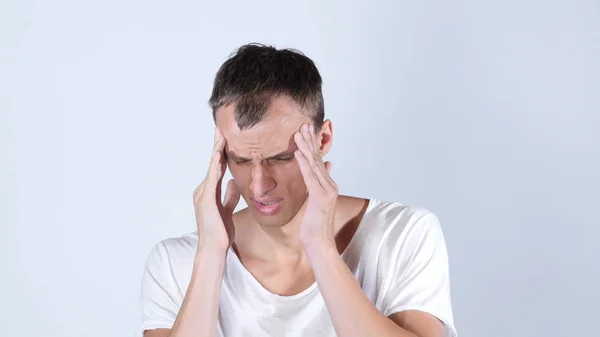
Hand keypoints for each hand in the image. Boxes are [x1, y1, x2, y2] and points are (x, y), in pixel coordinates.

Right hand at [193, 127, 240, 253]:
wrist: (213, 249)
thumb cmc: (220, 233)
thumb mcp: (227, 210)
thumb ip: (229, 196)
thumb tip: (234, 183)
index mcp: (209, 192)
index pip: (218, 167)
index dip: (222, 152)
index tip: (227, 137)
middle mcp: (204, 190)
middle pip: (213, 163)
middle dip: (218, 145)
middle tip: (221, 127)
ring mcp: (203, 194)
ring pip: (212, 167)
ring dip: (216, 150)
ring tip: (220, 134)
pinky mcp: (206, 200)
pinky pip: (212, 178)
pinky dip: (215, 165)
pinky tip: (219, 154)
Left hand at [294, 123, 338, 248]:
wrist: (319, 243)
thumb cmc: (315, 225)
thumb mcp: (316, 201)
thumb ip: (320, 184)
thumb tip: (327, 166)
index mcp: (327, 185)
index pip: (319, 162)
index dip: (312, 146)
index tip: (306, 131)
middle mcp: (329, 185)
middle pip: (318, 159)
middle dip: (310, 141)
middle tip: (304, 124)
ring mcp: (326, 191)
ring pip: (314, 164)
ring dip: (305, 147)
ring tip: (298, 133)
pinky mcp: (320, 197)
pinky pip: (310, 177)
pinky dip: (303, 163)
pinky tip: (298, 152)